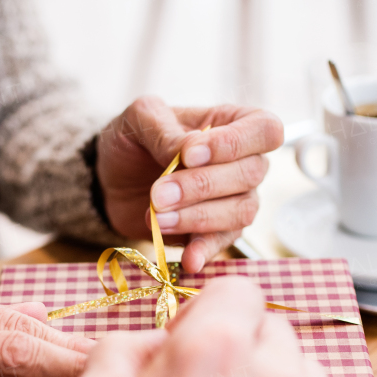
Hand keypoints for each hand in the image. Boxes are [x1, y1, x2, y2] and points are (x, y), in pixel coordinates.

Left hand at [97, 98, 283, 272]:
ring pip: (241, 211)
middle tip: (158, 194)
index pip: (264, 129)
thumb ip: (165, 130)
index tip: (189, 155)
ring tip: (157, 218)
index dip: (233, 144)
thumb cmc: (134, 141)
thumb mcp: (139, 119)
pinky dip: (205, 250)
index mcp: (234, 122)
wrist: (112, 180)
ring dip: (198, 217)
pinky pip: (223, 242)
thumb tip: (191, 151)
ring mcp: (236, 199)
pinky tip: (188, 258)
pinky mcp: (216, 231)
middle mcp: (245, 161)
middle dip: (201, 186)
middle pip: (250, 174)